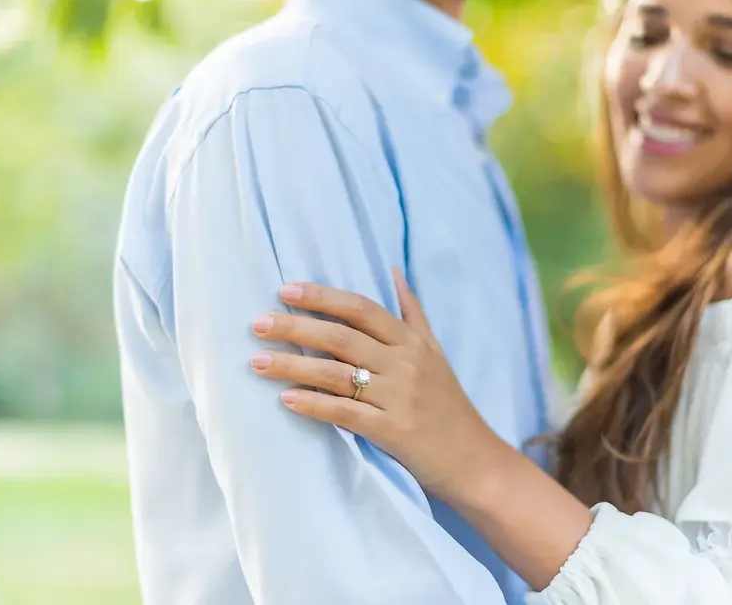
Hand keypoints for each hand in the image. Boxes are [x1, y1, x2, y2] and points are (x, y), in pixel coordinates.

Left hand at [249, 269, 510, 501]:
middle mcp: (406, 364)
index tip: (286, 290)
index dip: (323, 297)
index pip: (362, 309)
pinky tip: (287, 400)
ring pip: (338, 374)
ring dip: (293, 366)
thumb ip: (413, 312)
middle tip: (258, 323)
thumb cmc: (449, 405)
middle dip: (296, 327)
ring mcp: (399, 397)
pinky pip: (346, 413)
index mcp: (413, 342)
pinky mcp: (393, 431)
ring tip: (257, 362)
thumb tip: (394, 271)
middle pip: (342, 337)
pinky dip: (315, 405)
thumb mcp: (436, 352)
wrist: (475, 460)